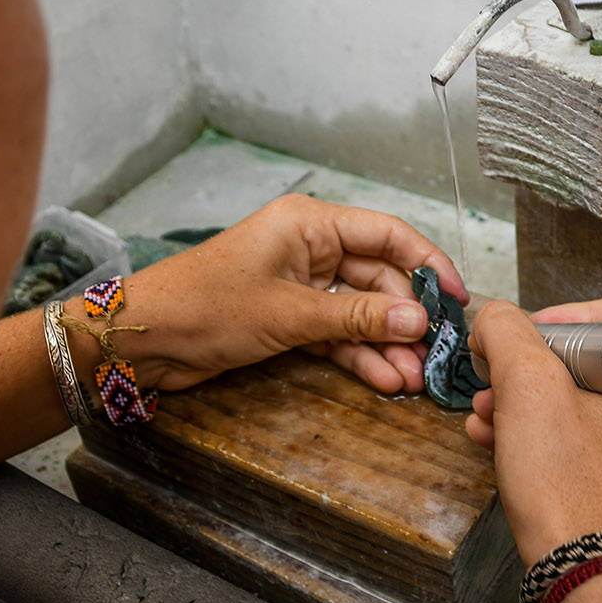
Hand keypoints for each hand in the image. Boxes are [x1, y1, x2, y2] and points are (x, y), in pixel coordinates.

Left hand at [90, 194, 465, 393]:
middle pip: (380, 278)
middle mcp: (310, 248)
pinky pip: (339, 333)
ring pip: (362, 311)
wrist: (143, 342)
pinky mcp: (290, 318)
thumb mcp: (291, 313)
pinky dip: (359, 355)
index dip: (429, 264)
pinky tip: (383, 379)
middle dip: (407, 318)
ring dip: (386, 344)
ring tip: (412, 379)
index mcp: (309, 223)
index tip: (458, 298)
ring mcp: (300, 285)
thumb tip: (419, 321)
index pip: (388, 235)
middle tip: (433, 353)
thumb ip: (359, 317)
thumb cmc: (203, 307)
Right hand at [466, 290, 601, 566]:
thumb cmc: (570, 490)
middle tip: (498, 378)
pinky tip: (494, 439)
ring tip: (486, 413)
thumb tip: (494, 318)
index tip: (530, 337)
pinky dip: (533, 431)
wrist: (580, 572)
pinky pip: (572, 434)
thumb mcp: (528, 387)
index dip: (569, 314)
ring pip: (574, 396)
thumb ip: (507, 332)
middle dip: (530, 365)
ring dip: (521, 398)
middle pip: (588, 354)